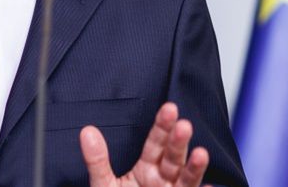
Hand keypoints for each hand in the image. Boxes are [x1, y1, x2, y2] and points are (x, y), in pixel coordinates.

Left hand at [80, 102, 209, 186]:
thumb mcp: (104, 185)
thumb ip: (97, 160)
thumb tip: (87, 131)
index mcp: (147, 169)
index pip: (156, 143)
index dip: (162, 127)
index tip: (169, 109)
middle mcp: (164, 181)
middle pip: (173, 158)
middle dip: (178, 142)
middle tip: (183, 125)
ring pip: (187, 179)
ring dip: (195, 167)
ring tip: (201, 154)